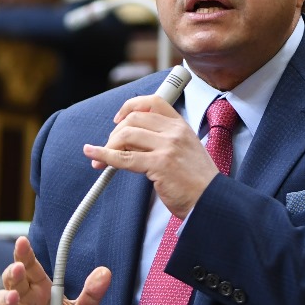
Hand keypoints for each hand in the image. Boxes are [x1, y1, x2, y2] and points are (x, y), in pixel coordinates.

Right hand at [0, 237, 111, 304]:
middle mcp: (24, 299)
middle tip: (19, 268)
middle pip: (13, 280)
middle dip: (14, 272)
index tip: (22, 242)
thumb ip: (91, 294)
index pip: (31, 267)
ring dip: (5, 298)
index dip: (25, 254)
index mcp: (41, 289)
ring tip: (14, 298)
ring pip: (1, 301)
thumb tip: (105, 272)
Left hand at [82, 94, 218, 219]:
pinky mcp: (160, 165)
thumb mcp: (185, 151)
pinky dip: (104, 156)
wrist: (211, 201)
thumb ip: (163, 141)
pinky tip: (94, 156)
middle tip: (109, 149)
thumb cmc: (197, 182)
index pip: (152, 103)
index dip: (130, 107)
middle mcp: (175, 132)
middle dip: (115, 134)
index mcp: (181, 126)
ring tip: (103, 161)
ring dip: (109, 147)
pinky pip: (124, 158)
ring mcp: (168, 147)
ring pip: (126, 135)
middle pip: (133, 119)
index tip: (118, 119)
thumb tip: (128, 141)